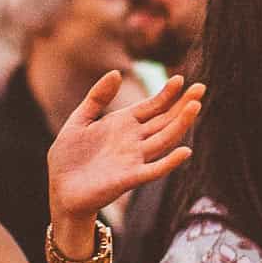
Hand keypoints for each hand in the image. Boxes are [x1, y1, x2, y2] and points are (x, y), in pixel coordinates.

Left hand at [47, 73, 202, 223]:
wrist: (60, 190)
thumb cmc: (68, 157)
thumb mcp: (79, 120)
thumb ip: (97, 97)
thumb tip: (116, 72)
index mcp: (123, 124)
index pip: (152, 106)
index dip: (166, 93)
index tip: (180, 79)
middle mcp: (134, 140)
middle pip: (164, 120)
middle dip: (182, 104)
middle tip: (201, 88)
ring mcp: (134, 159)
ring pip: (164, 139)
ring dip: (180, 125)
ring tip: (195, 106)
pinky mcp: (130, 178)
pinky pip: (154, 170)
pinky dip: (170, 162)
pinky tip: (184, 151)